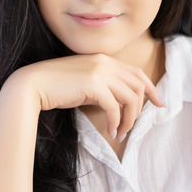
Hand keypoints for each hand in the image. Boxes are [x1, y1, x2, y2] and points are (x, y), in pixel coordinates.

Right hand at [6, 54, 163, 140]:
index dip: (151, 88)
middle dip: (140, 109)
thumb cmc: (55, 87)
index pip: (136, 72)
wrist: (33, 85)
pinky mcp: (93, 85)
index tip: (159, 103)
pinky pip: (115, 107)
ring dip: (129, 119)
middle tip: (132, 127)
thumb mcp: (83, 82)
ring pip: (130, 98)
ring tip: (120, 132)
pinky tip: (111, 131)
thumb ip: (102, 86)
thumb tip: (119, 103)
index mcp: (104, 59)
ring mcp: (100, 72)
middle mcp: (105, 62)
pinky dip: (116, 122)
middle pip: (138, 86)